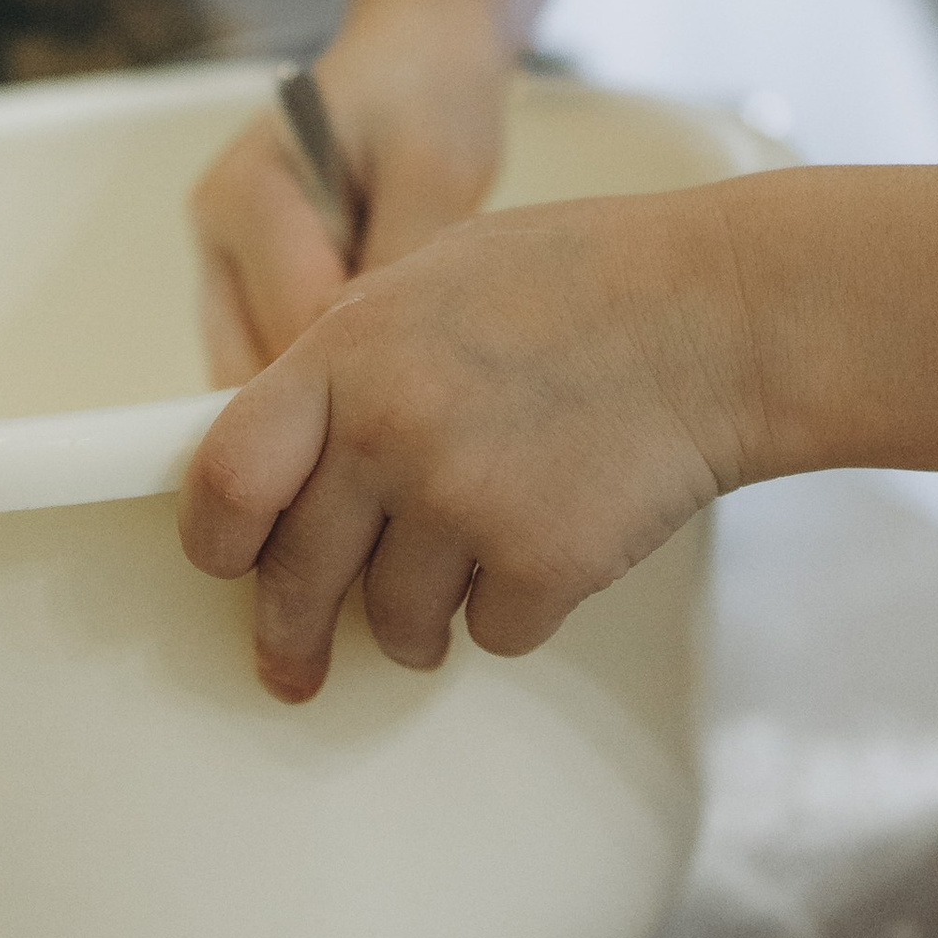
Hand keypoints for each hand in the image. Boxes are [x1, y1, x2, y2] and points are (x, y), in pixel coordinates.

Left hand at [177, 179, 761, 699]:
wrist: (721, 314)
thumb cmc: (587, 279)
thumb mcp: (436, 275)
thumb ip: (353, 354)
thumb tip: (293, 443)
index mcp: (347, 351)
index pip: (226, 477)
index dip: (216, 539)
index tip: (228, 564)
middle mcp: (388, 432)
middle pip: (294, 577)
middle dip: (290, 633)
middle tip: (293, 662)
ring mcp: (463, 502)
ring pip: (393, 623)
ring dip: (419, 620)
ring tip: (470, 563)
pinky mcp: (540, 563)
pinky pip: (492, 633)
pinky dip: (516, 609)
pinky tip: (555, 540)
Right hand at [188, 4, 510, 381]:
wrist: (417, 53)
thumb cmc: (426, 96)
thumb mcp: (434, 169)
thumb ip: (398, 261)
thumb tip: (383, 368)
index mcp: (245, 194)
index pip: (292, 324)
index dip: (366, 374)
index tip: (436, 400)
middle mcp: (215, 235)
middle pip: (253, 368)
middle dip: (335, 402)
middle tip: (423, 417)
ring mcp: (223, 265)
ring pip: (253, 380)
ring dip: (324, 400)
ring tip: (407, 397)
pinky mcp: (247, 288)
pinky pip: (272, 364)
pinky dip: (324, 385)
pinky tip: (386, 378)